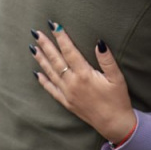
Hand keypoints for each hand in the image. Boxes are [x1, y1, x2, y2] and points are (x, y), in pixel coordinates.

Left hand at [31, 21, 136, 144]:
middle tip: (36, 32)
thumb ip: (107, 59)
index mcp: (85, 75)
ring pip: (51, 73)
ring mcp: (68, 94)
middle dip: (46, 45)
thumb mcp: (117, 78)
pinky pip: (51, 90)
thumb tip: (99, 42)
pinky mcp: (67, 103)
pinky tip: (37, 73)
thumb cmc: (118, 100)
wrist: (114, 124)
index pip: (70, 51)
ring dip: (41, 59)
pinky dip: (43, 81)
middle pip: (56, 60)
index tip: (53, 25)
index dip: (61, 37)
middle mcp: (72, 83)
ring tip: (33, 47)